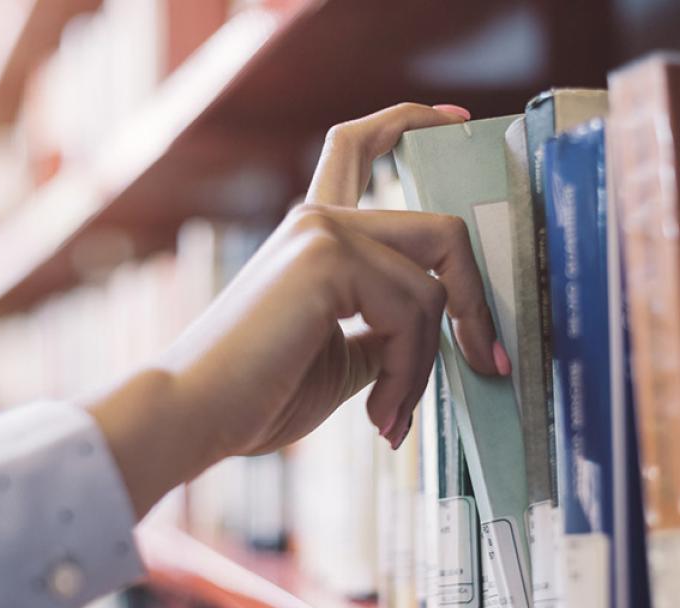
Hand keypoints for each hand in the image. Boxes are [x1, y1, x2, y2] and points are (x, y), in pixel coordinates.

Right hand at [89, 103, 505, 516]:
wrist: (194, 416)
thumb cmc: (257, 396)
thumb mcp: (343, 358)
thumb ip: (388, 330)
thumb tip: (445, 335)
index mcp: (314, 233)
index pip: (360, 144)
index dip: (413, 121)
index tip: (457, 120)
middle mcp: (319, 218)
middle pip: (441, 231)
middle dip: (475, 302)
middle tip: (485, 361)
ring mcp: (322, 231)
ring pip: (434, 286)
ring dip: (427, 365)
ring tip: (392, 414)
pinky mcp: (326, 257)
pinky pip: (414, 312)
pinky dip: (410, 372)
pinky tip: (379, 412)